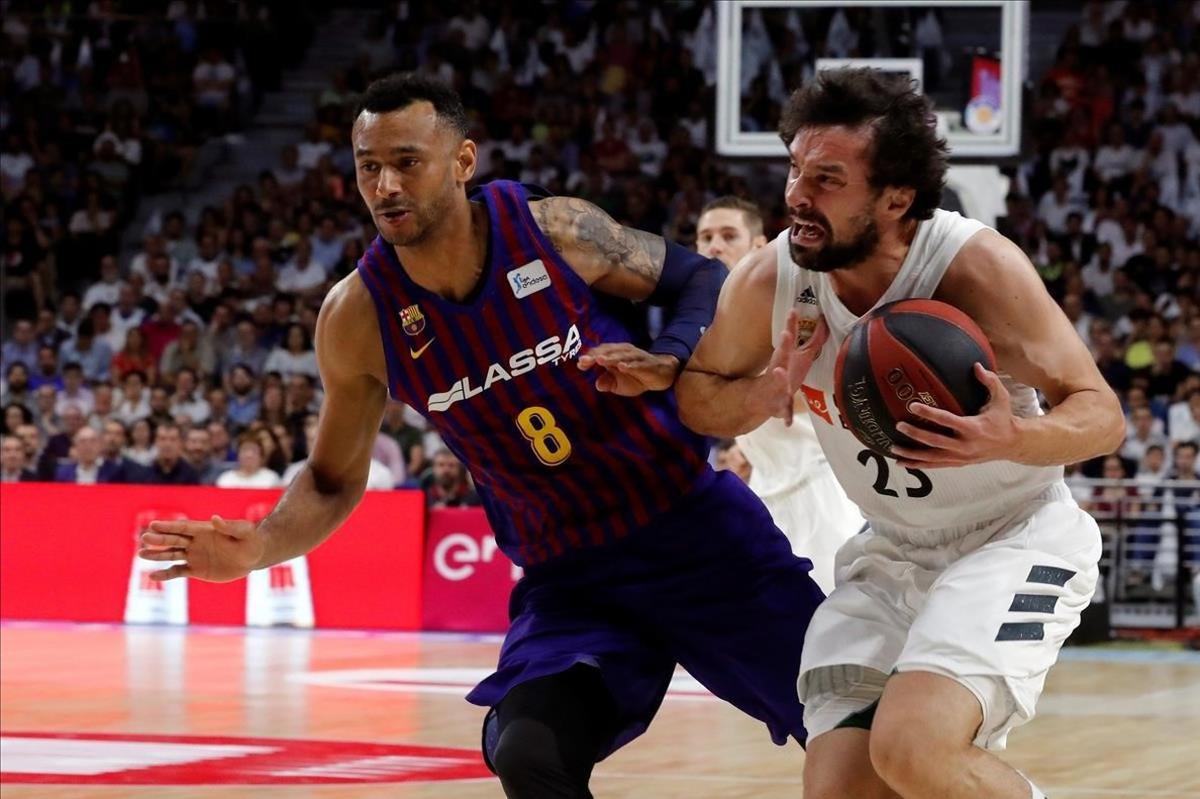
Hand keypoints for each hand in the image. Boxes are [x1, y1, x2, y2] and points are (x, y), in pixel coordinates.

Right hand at [138, 515, 265, 582]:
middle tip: (144, 538)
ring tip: (141, 553)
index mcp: (204, 530)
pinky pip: (177, 572)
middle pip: (174, 540)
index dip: (169, 526)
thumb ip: (229, 527)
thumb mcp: (244, 532)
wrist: (254, 557)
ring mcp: (194, 556)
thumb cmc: (250, 540)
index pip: (183, 527)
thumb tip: (215, 518)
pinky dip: (166, 574)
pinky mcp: (196, 570)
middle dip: (159, 540)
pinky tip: (152, 576)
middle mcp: (196, 542)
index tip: (153, 525)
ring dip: (157, 555)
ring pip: (171, 555)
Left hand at [577, 343, 678, 395]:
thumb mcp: (620, 384)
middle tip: (585, 361)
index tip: (580, 365)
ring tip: (600, 360)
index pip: (600, 353)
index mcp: (615, 354)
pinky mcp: (647, 364)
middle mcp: (625, 352)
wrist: (661, 376)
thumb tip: (597, 385)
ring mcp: (636, 357)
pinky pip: (638, 364)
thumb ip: (608, 382)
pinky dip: (630, 365)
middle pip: (608, 351)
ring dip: (610, 358)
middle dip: (596, 355)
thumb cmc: (637, 377)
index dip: (590, 357)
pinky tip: (622, 367)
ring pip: (622, 356)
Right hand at [749, 310, 828, 425]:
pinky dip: (785, 416)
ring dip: (779, 379)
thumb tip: (824, 319)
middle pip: (781, 357)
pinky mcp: (779, 407)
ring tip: (779, 372)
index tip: (793, 311)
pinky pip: (783, 412)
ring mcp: (777, 389)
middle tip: (785, 334)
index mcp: (784, 359)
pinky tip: (788, 422)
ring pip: (777, 384)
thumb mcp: (799, 357)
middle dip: (783, 346)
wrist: (762, 400)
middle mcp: (779, 372)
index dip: (790, 325)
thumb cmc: (786, 375)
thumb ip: (812, 340)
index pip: (787, 340)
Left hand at [891, 363, 1019, 467]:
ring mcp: (960, 457)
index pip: (946, 420)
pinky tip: (902, 463)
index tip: (912, 406)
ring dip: (911, 454)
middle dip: (915, 434)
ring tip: (893, 449)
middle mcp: (965, 445)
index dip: (929, 413)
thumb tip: (976, 365)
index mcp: (973, 427)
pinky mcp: (958, 463)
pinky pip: (935, 465)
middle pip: (935, 441)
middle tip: (899, 426)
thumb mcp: (1002, 398)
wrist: (1012, 444)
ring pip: (931, 457)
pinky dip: (918, 465)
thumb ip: (990, 381)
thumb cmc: (1003, 419)